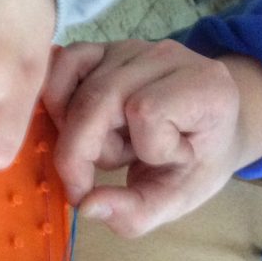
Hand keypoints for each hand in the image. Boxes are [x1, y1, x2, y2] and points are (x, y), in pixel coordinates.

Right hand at [43, 40, 261, 236]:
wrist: (206, 131)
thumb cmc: (195, 163)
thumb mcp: (177, 199)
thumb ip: (136, 213)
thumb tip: (87, 206)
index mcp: (204, 86)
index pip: (148, 111)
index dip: (147, 148)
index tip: (162, 164)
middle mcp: (167, 55)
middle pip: (98, 99)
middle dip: (87, 150)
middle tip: (95, 178)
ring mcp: (130, 47)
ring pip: (75, 90)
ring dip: (76, 131)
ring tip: (103, 143)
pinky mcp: (101, 48)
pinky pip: (60, 65)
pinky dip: (55, 101)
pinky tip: (73, 123)